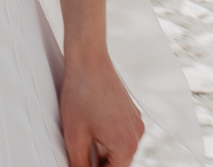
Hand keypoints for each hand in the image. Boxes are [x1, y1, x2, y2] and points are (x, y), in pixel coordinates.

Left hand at [59, 47, 144, 166]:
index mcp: (126, 144)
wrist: (87, 57)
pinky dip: (107, 137)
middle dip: (99, 164)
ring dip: (103, 152)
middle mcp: (137, 134)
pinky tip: (90, 128)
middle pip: (118, 163)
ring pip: (119, 149)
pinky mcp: (131, 111)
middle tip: (80, 154)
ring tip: (83, 141)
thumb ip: (80, 164)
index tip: (80, 163)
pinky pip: (121, 133)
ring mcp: (136, 121)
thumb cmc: (79, 93)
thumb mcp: (74, 136)